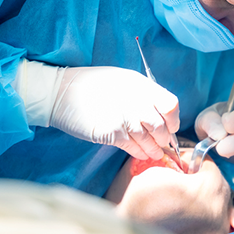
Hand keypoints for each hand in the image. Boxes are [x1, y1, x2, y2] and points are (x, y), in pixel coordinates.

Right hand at [50, 67, 178, 159]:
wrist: (61, 91)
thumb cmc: (92, 85)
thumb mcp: (123, 81)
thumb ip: (142, 94)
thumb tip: (159, 113)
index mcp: (141, 85)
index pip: (170, 105)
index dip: (173, 119)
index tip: (170, 126)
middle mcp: (136, 100)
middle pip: (161, 126)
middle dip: (164, 138)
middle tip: (162, 143)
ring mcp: (124, 117)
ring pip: (149, 140)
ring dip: (154, 149)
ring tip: (154, 153)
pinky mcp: (111, 132)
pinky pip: (132, 147)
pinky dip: (139, 152)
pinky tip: (140, 153)